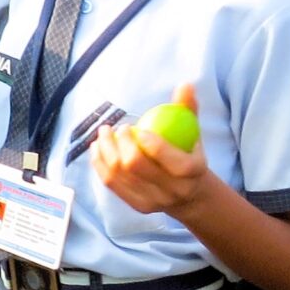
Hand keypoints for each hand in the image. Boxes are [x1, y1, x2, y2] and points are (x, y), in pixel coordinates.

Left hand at [90, 84, 217, 217]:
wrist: (190, 194)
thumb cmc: (188, 153)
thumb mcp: (193, 132)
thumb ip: (188, 108)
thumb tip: (186, 84)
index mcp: (191, 172)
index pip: (169, 159)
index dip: (149, 142)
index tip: (134, 126)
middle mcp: (172, 190)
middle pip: (137, 166)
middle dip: (121, 144)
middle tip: (117, 128)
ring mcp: (153, 201)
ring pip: (120, 175)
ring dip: (105, 151)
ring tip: (103, 133)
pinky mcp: (137, 206)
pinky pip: (111, 184)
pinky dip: (100, 164)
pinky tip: (97, 149)